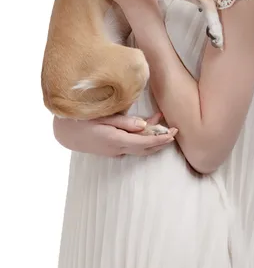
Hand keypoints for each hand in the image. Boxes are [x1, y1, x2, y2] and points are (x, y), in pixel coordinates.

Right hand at [53, 112, 177, 156]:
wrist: (64, 132)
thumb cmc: (81, 120)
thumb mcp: (101, 117)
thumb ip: (123, 122)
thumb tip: (143, 126)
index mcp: (115, 140)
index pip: (144, 142)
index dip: (160, 139)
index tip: (172, 134)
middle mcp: (117, 148)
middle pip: (145, 148)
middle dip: (161, 141)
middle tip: (176, 131)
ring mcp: (114, 150)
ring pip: (139, 147)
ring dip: (153, 139)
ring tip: (165, 126)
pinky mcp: (112, 147)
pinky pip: (132, 144)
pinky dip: (142, 137)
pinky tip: (146, 124)